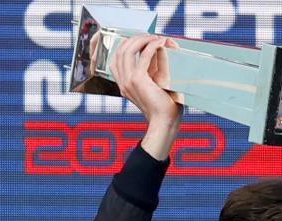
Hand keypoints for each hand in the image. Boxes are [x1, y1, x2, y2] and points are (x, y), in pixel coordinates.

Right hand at [110, 34, 182, 158]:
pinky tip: (161, 43)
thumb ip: (155, 67)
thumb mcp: (157, 83)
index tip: (141, 40)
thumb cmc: (164, 106)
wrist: (164, 123)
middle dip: (135, 39)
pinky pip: (144, 56)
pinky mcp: (138, 80)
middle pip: (121, 50)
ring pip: (128, 50)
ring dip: (142, 40)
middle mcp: (123, 82)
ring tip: (155, 38)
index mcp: (124, 84)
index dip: (127, 45)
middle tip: (150, 36)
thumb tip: (159, 48)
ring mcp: (128, 81)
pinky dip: (152, 46)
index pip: (116, 58)